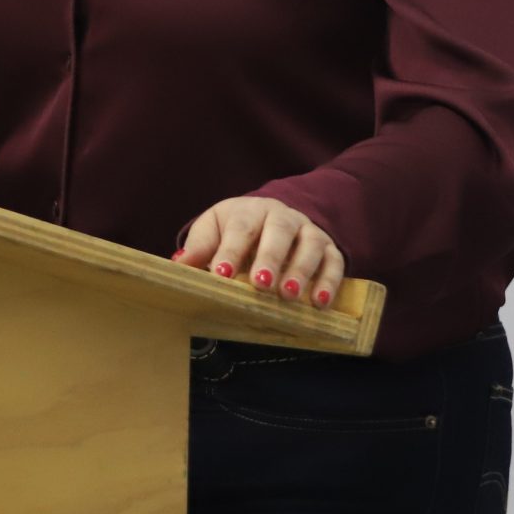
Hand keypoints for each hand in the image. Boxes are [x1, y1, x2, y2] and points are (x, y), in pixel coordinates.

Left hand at [174, 196, 344, 308]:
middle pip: (279, 232)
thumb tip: (178, 266)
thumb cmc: (236, 230)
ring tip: (289, 295)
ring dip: (301, 270)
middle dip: (270, 258)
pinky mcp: (328, 249)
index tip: (221, 274)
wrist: (271, 217)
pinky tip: (320, 303)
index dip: (231, 251)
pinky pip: (334, 261)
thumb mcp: (213, 231)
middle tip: (261, 285)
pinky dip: (330, 281)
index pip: (241, 227)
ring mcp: (308, 231)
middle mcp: (282, 217)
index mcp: (250, 211)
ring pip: (311, 244)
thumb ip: (199, 248)